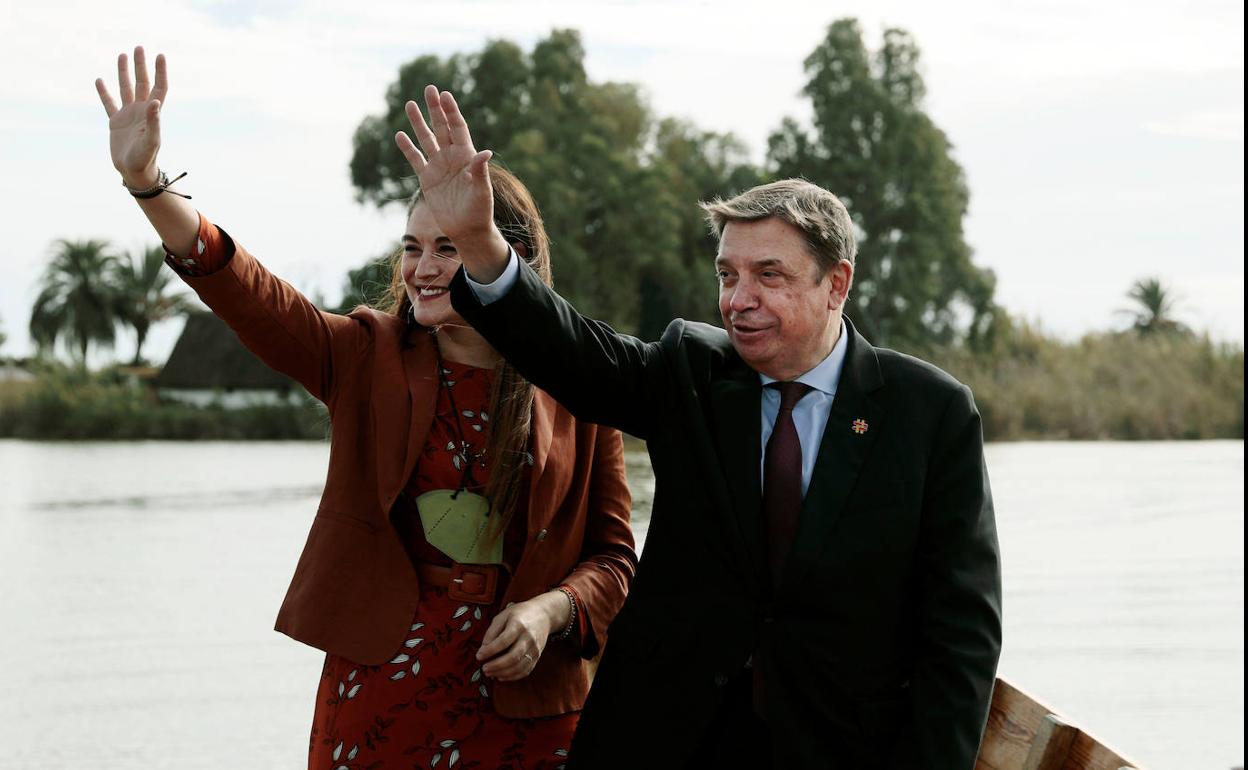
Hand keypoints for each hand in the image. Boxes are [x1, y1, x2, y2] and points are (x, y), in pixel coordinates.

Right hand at [95, 47, 166, 187]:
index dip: (160, 72)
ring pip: (125, 88)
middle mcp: (141, 111)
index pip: (158, 87)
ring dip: (123, 72)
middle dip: (140, 66)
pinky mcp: (116, 122)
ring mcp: (128, 115)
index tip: (160, 55)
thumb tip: (155, 102)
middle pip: (141, 83)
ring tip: (122, 55)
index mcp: (152, 114)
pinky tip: (99, 80)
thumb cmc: (145, 158)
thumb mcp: (151, 140)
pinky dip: (104, 92)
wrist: (133, 171)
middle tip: (138, 47)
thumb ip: (153, 121)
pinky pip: (109, 103)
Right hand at [394, 86, 501, 248]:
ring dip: (418, 123)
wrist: (467, 230)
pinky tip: (400, 135)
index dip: (451, 112)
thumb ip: (479, 170)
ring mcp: (438, 167)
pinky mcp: (427, 179)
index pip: (458, 128)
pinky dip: (407, 148)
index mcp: (467, 156)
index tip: (445, 94)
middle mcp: (452, 157)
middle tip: (429, 88)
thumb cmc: (480, 210)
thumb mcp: (482, 190)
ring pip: (426, 139)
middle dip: (435, 109)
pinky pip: (415, 159)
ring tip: (409, 104)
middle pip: (441, 128)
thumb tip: (485, 152)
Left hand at [475, 591, 569, 680]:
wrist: (544, 615)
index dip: (490, 651)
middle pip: (513, 657)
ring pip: (519, 667)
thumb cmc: (520, 614)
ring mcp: (535, 648)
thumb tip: (483, 648)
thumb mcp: (503, 615)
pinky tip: (501, 676)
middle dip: (496, 665)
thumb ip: (492, 631)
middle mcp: (528, 638)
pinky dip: (512, 676)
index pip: (503, 641)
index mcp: (518, 625)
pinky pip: (525, 670)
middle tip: (484, 668)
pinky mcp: (537, 656)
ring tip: (490, 673)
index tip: (478, 656)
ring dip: (503, 673)